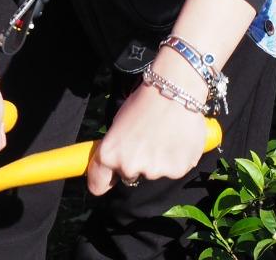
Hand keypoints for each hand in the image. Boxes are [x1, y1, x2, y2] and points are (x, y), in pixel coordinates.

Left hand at [87, 64, 211, 194]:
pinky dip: (176, 159)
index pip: (98, 184)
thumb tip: (117, 161)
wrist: (174, 91)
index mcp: (110, 155)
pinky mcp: (176, 171)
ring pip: (154, 172)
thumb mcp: (119, 123)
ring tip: (165, 136)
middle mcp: (129, 167)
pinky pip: (174, 169)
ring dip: (159, 160)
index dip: (104, 180)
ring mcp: (153, 171)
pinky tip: (178, 140)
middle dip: (137, 163)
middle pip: (130, 177)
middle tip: (147, 141)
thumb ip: (117, 147)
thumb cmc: (144, 102)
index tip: (109, 178)